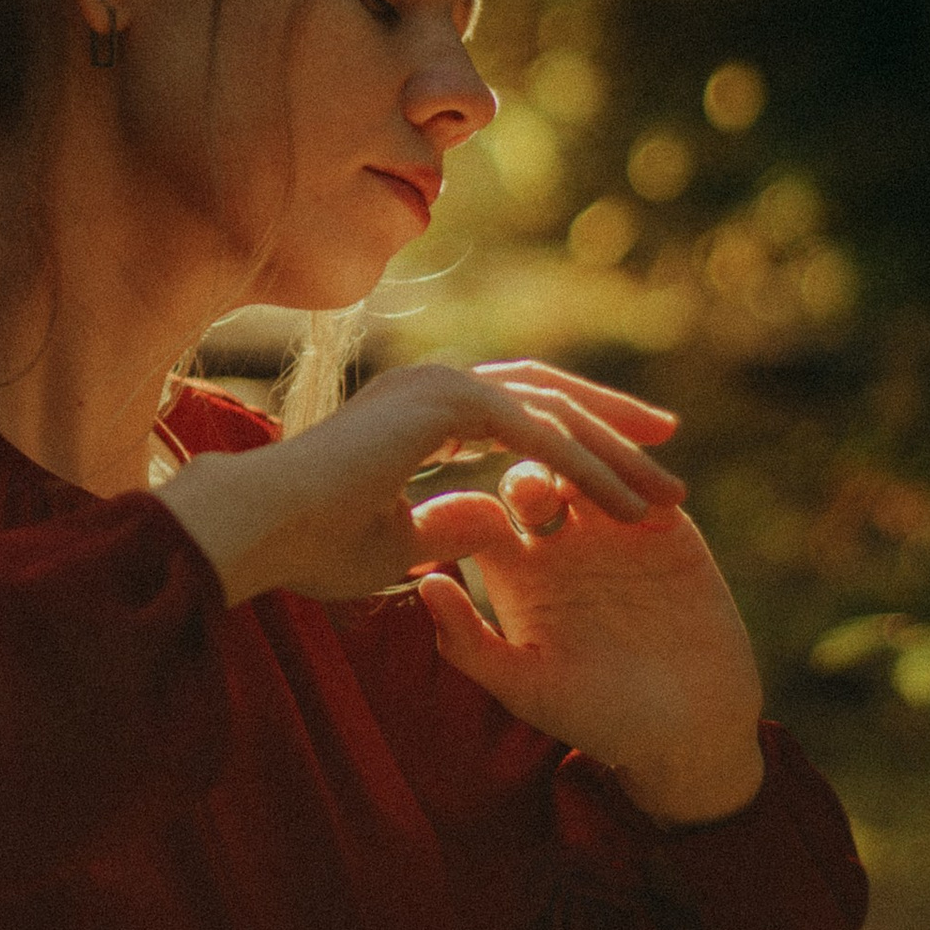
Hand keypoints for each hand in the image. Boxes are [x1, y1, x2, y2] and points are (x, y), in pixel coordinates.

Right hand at [162, 358, 685, 607]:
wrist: (259, 529)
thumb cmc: (310, 544)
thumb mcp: (400, 545)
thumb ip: (452, 528)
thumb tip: (502, 522)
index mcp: (420, 411)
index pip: (516, 410)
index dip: (574, 437)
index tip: (622, 471)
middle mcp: (435, 385)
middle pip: (547, 394)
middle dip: (614, 424)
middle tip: (669, 447)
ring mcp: (440, 385)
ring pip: (552, 410)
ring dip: (615, 452)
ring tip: (667, 491)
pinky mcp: (446, 404)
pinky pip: (536, 435)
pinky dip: (584, 470)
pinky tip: (623, 503)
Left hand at [415, 465, 765, 822]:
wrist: (689, 726)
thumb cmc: (598, 715)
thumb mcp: (528, 687)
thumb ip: (471, 644)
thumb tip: (427, 584)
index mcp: (512, 569)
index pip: (480, 510)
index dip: (475, 502)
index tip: (486, 519)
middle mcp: (556, 539)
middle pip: (531, 474)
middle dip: (533, 476)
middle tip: (543, 497)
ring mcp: (611, 525)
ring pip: (590, 464)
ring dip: (594, 466)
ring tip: (611, 503)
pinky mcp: (667, 525)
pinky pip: (650, 483)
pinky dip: (650, 480)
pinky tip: (660, 507)